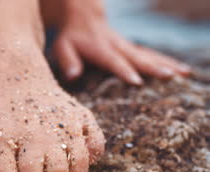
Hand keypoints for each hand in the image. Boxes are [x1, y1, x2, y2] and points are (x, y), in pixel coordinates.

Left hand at [52, 0, 190, 84]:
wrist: (83, 16)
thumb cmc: (71, 36)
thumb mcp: (62, 47)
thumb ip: (67, 61)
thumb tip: (72, 76)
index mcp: (100, 48)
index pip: (113, 61)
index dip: (124, 71)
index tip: (137, 81)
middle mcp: (117, 46)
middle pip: (137, 57)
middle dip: (153, 67)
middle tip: (169, 76)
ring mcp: (127, 46)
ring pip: (149, 55)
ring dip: (167, 63)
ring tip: (183, 73)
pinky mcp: (132, 48)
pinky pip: (152, 55)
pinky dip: (167, 61)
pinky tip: (182, 70)